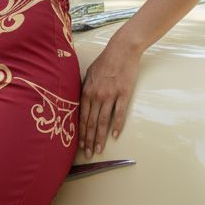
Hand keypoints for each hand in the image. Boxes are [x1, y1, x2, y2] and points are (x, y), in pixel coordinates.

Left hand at [78, 38, 141, 156]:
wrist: (122, 49)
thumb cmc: (105, 61)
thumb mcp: (89, 74)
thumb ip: (85, 89)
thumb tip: (82, 102)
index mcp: (86, 92)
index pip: (82, 117)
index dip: (81, 133)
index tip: (80, 146)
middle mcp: (96, 95)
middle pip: (91, 123)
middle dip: (88, 140)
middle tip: (88, 154)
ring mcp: (110, 95)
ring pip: (103, 121)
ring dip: (100, 138)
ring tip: (99, 150)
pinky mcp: (124, 93)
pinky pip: (119, 113)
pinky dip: (117, 126)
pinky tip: (115, 136)